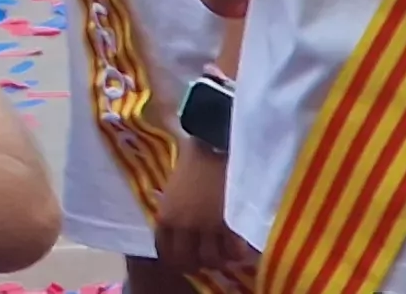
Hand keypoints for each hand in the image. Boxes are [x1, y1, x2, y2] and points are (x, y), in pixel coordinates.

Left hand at [152, 141, 257, 276]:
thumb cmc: (193, 160)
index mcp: (166, 216)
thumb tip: (178, 228)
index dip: (175, 259)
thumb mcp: (175, 187)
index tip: (184, 258)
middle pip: (187, 262)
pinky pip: (235, 251)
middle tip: (208, 257)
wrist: (216, 142)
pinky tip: (241, 246)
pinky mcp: (231, 223)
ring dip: (220, 259)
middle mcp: (183, 226)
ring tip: (226, 252)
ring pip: (213, 260)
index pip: (164, 252)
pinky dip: (238, 252)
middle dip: (197, 263)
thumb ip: (175, 209)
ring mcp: (207, 227)